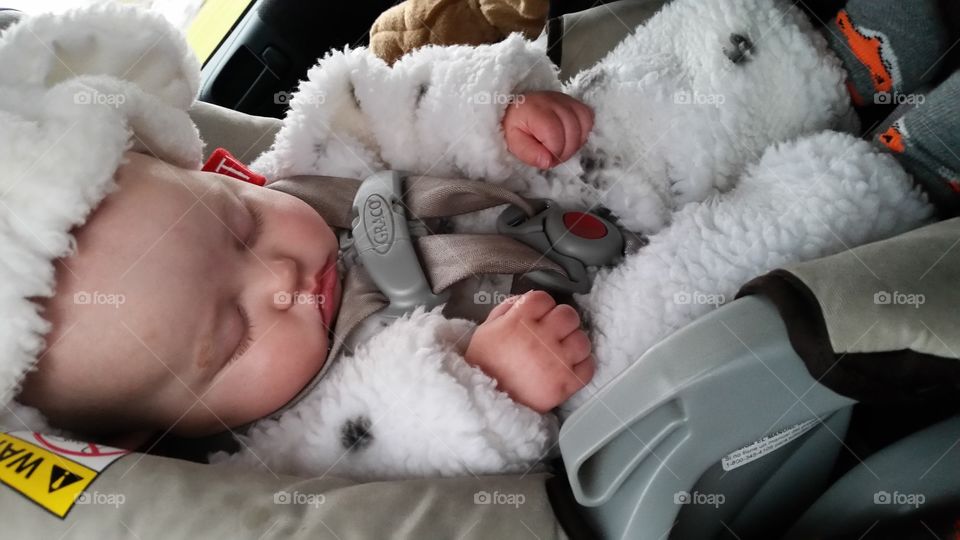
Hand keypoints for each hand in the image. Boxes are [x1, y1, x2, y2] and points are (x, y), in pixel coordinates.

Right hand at [464, 290, 594, 412]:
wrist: (485, 402)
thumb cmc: (484, 366)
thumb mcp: (485, 330)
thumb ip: (507, 310)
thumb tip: (527, 300)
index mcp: (519, 321)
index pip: (543, 298)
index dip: (542, 305)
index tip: (539, 315)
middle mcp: (541, 337)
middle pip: (568, 314)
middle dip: (561, 320)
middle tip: (553, 332)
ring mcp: (557, 360)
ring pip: (582, 339)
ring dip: (573, 343)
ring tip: (562, 351)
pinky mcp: (566, 383)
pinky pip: (588, 367)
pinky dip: (581, 365)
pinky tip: (568, 367)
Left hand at [502, 91, 593, 168]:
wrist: (519, 109)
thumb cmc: (516, 126)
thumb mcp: (514, 143)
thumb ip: (529, 154)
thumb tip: (548, 162)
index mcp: (536, 110)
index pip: (555, 134)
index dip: (554, 152)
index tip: (546, 158)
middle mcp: (554, 101)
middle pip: (572, 130)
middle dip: (565, 151)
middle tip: (553, 156)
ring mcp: (567, 100)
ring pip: (584, 124)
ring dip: (575, 143)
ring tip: (562, 148)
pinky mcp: (575, 103)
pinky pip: (588, 119)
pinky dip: (583, 133)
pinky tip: (571, 139)